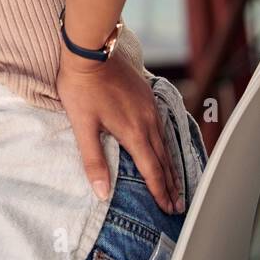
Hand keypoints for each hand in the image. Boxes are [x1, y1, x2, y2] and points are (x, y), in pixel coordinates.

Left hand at [56, 44, 182, 213]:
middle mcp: (148, 122)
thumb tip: (102, 192)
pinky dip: (165, 144)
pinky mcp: (147, 97)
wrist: (91, 51)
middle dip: (170, 184)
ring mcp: (150, 108)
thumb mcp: (82, 125)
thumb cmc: (81, 88)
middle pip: (163, 160)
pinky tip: (164, 147)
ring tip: (174, 183)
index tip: (168, 208)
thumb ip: (93, 160)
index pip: (152, 170)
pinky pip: (161, 127)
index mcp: (133, 133)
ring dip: (170, 165)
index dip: (160, 191)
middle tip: (177, 205)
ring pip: (164, 143)